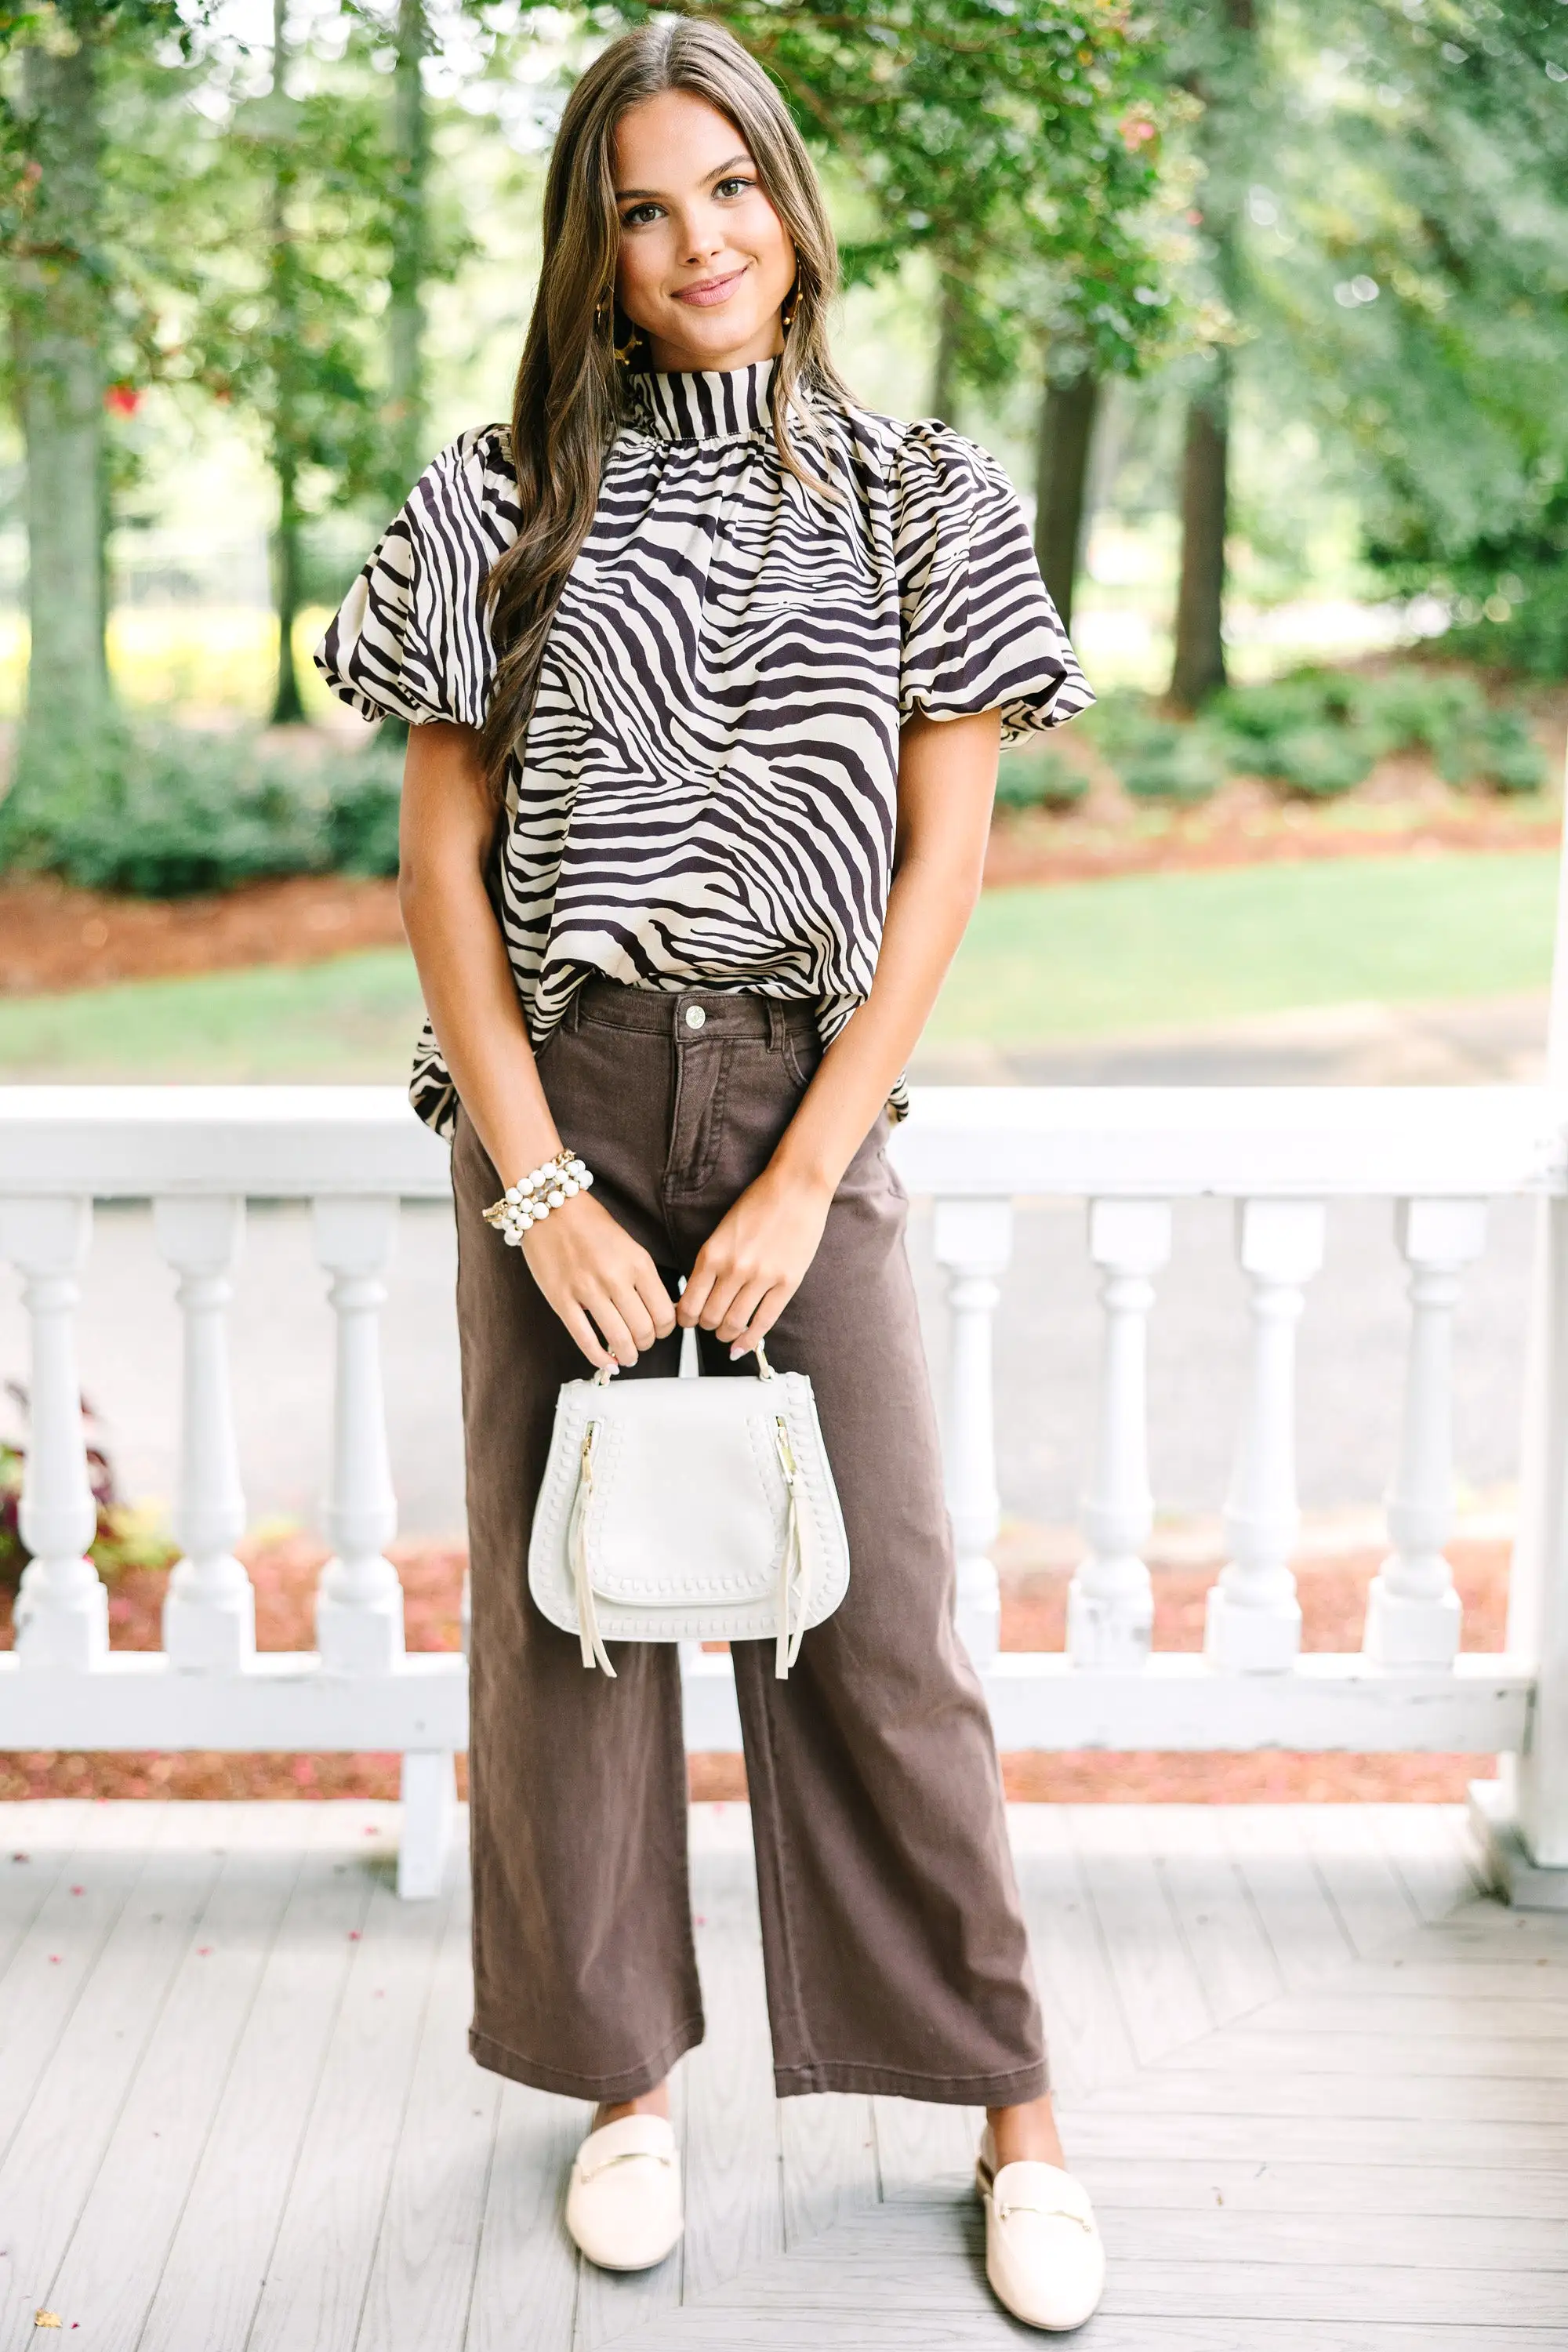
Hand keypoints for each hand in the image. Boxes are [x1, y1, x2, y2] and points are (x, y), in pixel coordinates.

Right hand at [522, 1191, 676, 1370]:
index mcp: (638, 1263)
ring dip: (627, 1355)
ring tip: (626, 1355)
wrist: (550, 1207)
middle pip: (644, 1331)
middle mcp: (616, 1278)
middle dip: (646, 1344)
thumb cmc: (591, 1224)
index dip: (665, 1330)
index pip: (664, 1313)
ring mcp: (587, 1290)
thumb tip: (658, 1313)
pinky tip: (606, 1363)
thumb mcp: (630, 1246)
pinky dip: (599, 1358)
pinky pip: (585, 1339)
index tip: (659, 1330)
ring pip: (619, 1340)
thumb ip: (644, 1278)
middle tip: (642, 1344)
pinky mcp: (561, 1300)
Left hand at [678, 1164, 833, 1354]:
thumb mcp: (722, 1231)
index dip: (685, 1319)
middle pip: (710, 1317)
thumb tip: (699, 1294)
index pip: (689, 1303)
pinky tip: (742, 1346)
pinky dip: (750, 1340)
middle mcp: (734, 1268)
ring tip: (726, 1333)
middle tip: (709, 1325)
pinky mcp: (786, 1283)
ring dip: (726, 1335)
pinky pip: (764, 1321)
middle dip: (706, 1327)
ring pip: (734, 1323)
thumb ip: (711, 1262)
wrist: (796, 1188)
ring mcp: (761, 1277)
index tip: (687, 1321)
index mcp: (712, 1253)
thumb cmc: (759, 1203)